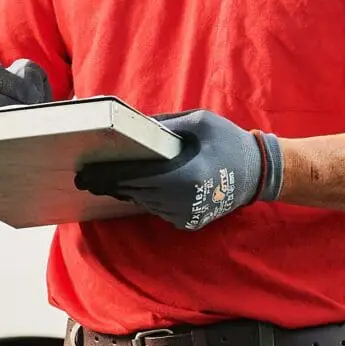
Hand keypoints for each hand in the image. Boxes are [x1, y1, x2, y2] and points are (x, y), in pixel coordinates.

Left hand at [75, 110, 282, 230]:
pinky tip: (135, 189)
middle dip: (111, 184)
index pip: (136, 177)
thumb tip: (135, 124)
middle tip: (86, 179)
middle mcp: (182, 200)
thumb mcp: (200, 122)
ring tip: (107, 182)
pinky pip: (159, 210)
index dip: (108, 176)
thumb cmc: (230, 142)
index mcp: (184, 175)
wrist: (258, 173)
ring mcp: (186, 215)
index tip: (86, 175)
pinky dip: (147, 199)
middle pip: (135, 192)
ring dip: (129, 192)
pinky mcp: (189, 222)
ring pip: (145, 203)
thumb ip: (166, 125)